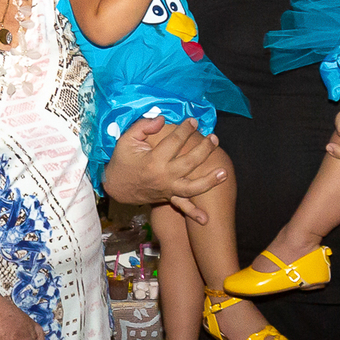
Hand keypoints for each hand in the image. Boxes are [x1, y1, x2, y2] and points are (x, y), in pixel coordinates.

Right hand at [102, 117, 224, 222]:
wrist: (116, 187)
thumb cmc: (122, 161)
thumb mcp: (126, 140)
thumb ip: (143, 127)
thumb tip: (162, 119)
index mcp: (154, 161)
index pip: (175, 142)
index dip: (185, 130)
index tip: (193, 121)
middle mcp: (164, 176)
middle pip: (190, 163)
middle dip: (204, 149)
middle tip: (214, 138)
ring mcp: (168, 189)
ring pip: (192, 187)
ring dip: (209, 181)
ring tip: (223, 172)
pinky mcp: (168, 197)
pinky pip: (182, 206)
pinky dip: (194, 213)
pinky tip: (206, 219)